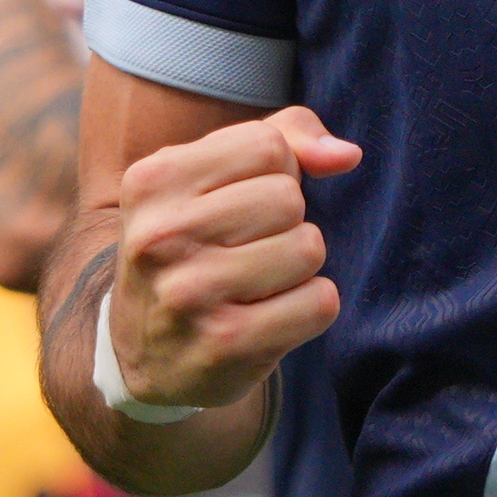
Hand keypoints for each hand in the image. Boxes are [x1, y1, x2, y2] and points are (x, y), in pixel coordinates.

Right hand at [103, 106, 363, 414]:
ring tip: (254, 285)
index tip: (239, 205)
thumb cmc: (196, 248)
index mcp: (152, 182)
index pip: (268, 144)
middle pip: (288, 198)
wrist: (149, 359)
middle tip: (247, 251)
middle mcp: (159, 236)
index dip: (276, 173)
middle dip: (287, 222)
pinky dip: (309, 309)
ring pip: (308, 248)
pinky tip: (267, 319)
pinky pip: (320, 302)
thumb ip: (287, 137)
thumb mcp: (214, 179)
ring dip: (298, 267)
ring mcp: (189, 294)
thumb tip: (347, 155)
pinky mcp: (226, 345)